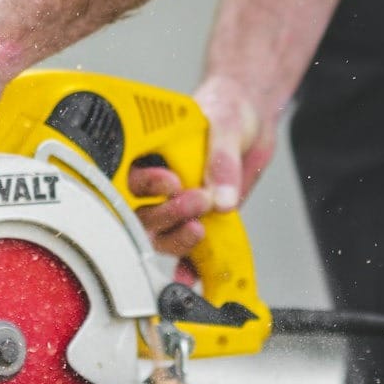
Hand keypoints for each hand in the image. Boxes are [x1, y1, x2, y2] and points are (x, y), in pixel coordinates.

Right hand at [128, 75, 274, 255]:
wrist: (253, 122)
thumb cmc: (229, 109)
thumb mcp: (227, 124)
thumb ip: (222, 160)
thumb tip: (221, 198)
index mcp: (150, 152)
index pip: (130, 176)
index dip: (145, 186)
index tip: (171, 182)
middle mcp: (157, 183)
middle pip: (142, 212)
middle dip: (166, 214)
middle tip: (197, 201)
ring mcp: (176, 204)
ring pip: (160, 234)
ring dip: (175, 238)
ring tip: (199, 229)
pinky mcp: (196, 220)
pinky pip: (186, 250)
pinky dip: (187, 266)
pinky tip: (191, 275)